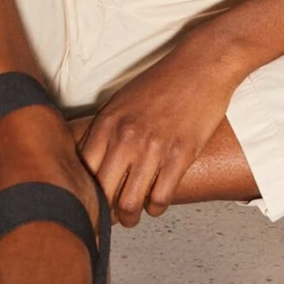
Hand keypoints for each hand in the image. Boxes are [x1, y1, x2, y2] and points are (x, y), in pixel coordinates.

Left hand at [77, 32, 239, 225]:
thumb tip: (89, 162)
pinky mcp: (180, 155)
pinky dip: (156, 207)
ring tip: (132, 216)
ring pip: (129, 203)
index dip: (83, 194)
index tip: (88, 203)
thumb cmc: (162, 82)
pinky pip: (160, 198)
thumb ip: (105, 131)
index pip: (82, 172)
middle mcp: (125, 137)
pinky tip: (156, 202)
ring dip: (130, 217)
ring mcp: (153, 147)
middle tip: (109, 217)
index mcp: (107, 122)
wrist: (201, 66)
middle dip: (104, 213)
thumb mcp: (121, 102)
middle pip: (102, 193)